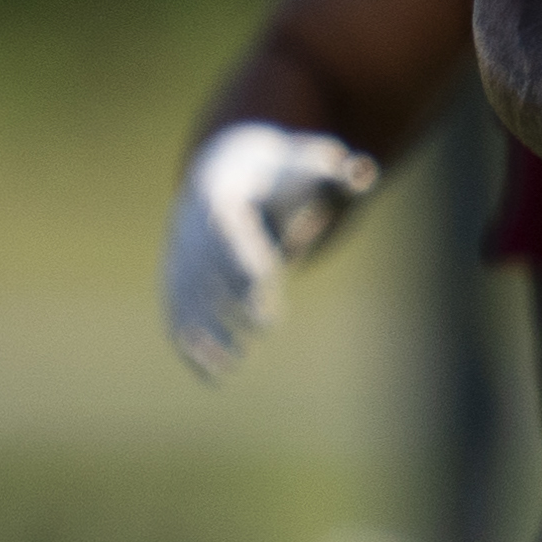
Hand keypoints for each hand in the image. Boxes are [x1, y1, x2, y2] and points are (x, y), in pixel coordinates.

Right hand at [161, 122, 379, 382]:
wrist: (227, 168)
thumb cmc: (280, 173)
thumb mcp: (307, 165)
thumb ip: (336, 174)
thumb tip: (365, 173)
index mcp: (219, 195)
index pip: (228, 231)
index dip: (243, 257)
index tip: (265, 284)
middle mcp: (190, 226)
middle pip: (206, 267)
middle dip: (232, 296)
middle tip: (266, 325)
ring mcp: (179, 253)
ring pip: (185, 296)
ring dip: (206, 330)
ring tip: (232, 366)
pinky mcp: (176, 277)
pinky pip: (177, 313)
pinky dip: (190, 344)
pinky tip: (212, 376)